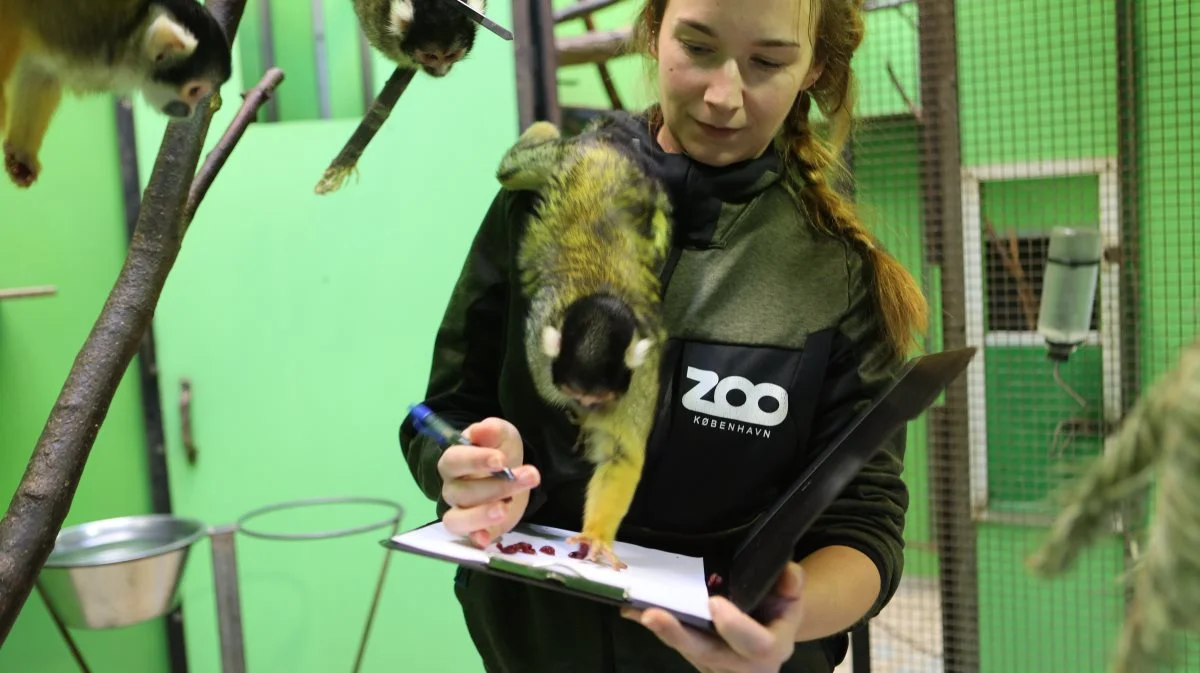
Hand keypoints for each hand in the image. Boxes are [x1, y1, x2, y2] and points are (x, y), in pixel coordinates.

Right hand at [437, 417, 540, 547]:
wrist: (514, 472)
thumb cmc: (501, 451)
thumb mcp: (502, 435)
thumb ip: (491, 430)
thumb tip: (478, 430)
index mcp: (454, 462)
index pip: (453, 461)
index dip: (475, 460)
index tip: (501, 460)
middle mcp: (453, 489)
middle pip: (463, 491)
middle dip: (497, 485)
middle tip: (529, 476)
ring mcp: (461, 512)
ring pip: (457, 519)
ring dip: (481, 514)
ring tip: (505, 508)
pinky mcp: (476, 530)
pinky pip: (468, 539)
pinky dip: (475, 539)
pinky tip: (487, 539)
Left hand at [621, 563, 806, 672]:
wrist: (772, 627)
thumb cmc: (779, 606)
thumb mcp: (791, 592)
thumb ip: (791, 582)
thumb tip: (789, 577)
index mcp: (772, 648)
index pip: (756, 645)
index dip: (735, 627)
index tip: (715, 603)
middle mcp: (744, 666)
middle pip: (708, 654)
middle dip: (679, 635)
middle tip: (651, 614)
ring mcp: (717, 667)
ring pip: (688, 651)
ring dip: (662, 630)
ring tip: (636, 608)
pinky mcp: (699, 662)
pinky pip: (678, 646)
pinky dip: (658, 628)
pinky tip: (633, 609)